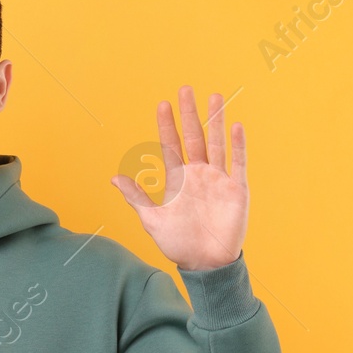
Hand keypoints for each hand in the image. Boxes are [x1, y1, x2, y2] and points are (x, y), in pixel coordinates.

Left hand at [110, 85, 248, 272]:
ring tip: (215, 97)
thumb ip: (136, 197)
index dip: (167, 125)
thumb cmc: (178, 243)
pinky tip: (236, 127)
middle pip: (194, 137)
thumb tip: (113, 179)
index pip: (171, 145)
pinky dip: (238, 146)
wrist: (206, 264)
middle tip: (186, 89)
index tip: (163, 104)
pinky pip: (238, 163)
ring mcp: (218, 180)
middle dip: (190, 114)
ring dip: (216, 121)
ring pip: (217, 143)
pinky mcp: (236, 189)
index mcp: (178, 179)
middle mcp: (198, 174)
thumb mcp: (152, 220)